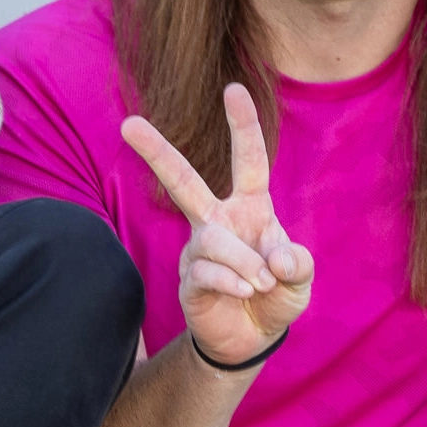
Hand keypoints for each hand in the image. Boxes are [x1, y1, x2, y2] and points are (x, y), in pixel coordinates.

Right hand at [121, 84, 313, 364]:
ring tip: (261, 283)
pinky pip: (205, 271)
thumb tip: (277, 258)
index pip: (247, 161)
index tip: (233, 88)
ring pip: (213, 241)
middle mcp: (217, 220)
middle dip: (156, 152)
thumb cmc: (276, 296)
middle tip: (127, 124)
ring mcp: (198, 249)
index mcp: (249, 208)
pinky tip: (245, 291)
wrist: (252, 338)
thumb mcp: (299, 278)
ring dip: (244, 262)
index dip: (242, 126)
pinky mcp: (188, 279)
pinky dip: (231, 281)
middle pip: (182, 181)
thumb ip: (297, 264)